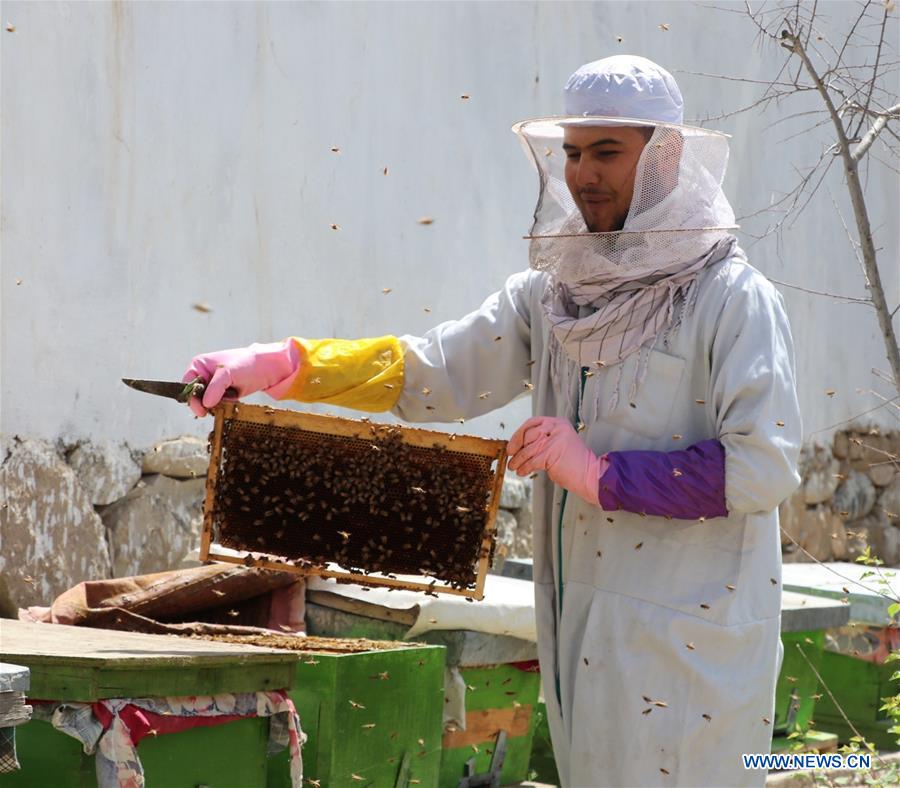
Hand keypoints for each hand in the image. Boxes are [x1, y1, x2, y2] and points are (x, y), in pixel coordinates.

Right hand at [182, 339, 299, 416]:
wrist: (268, 368)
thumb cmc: (246, 364)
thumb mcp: (228, 373)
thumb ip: (215, 388)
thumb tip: (205, 404)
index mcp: (199, 365)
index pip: (187, 384)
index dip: (191, 398)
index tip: (201, 410)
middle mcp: (204, 375)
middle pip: (196, 395)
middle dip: (204, 403)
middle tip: (212, 411)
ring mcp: (214, 385)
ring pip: (207, 402)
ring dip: (215, 406)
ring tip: (228, 401)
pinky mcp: (224, 393)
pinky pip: (218, 404)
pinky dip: (223, 406)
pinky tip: (233, 401)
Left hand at [507, 416, 608, 505]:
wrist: (591, 475)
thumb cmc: (575, 463)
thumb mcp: (559, 443)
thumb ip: (543, 439)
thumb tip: (521, 444)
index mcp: (558, 423)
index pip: (532, 422)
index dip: (519, 433)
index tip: (512, 444)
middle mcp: (556, 428)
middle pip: (528, 434)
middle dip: (516, 446)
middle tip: (510, 455)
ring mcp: (554, 440)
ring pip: (528, 449)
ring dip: (518, 460)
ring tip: (514, 466)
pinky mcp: (551, 453)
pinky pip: (531, 461)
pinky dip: (524, 467)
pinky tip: (522, 472)